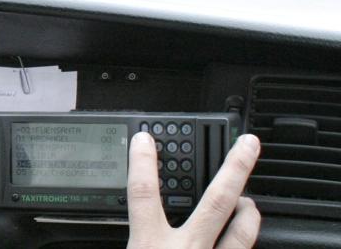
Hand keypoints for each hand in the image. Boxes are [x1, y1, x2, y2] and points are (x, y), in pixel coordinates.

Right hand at [127, 131, 260, 248]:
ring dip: (248, 213)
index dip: (144, 163)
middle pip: (215, 202)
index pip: (144, 193)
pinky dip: (247, 242)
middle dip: (234, 169)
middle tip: (247, 145)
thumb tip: (128, 240)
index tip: (144, 140)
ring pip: (240, 233)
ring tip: (249, 201)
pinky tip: (245, 238)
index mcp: (150, 246)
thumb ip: (135, 243)